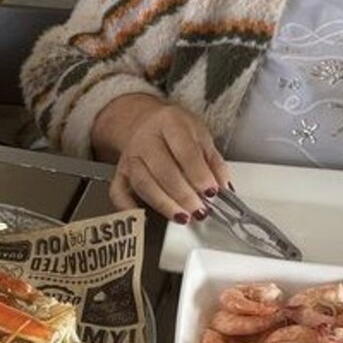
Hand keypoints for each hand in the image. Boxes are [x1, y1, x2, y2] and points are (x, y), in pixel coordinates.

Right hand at [91, 94, 229, 223]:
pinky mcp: (120, 174)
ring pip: (143, 184)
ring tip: (182, 217)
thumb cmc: (176, 133)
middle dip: (183, 194)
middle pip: (163, 170)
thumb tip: (224, 189)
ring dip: (164, 204)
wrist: (146, 123)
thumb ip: (213, 163)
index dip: (199, 175)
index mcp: (170, 123)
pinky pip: (119, 194)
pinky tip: (146, 219)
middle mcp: (146, 139)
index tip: (211, 192)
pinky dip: (130, 209)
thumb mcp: (201, 137)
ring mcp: (130, 157)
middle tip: (199, 210)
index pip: (185, 152)